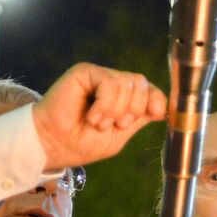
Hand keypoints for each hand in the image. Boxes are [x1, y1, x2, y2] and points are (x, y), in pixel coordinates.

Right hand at [32, 63, 166, 168]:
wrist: (55, 145)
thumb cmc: (82, 143)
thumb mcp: (120, 135)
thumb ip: (139, 119)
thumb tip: (162, 109)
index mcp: (123, 99)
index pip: (150, 90)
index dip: (156, 100)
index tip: (155, 114)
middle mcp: (112, 84)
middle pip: (141, 85)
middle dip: (133, 110)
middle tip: (115, 125)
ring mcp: (99, 76)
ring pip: (127, 84)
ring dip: (116, 111)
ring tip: (97, 123)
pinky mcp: (86, 72)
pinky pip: (109, 83)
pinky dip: (105, 105)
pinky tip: (91, 116)